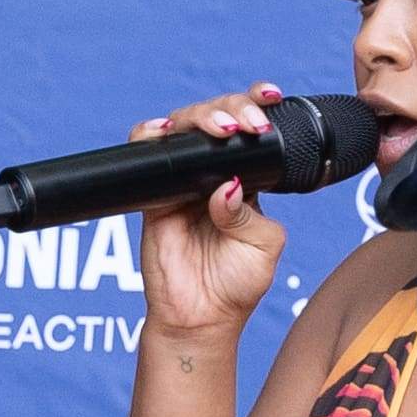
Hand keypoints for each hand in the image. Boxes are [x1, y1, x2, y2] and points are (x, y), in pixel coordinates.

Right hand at [130, 88, 291, 338]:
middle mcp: (213, 173)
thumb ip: (248, 214)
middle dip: (232, 108)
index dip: (258, 107)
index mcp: (246, 180)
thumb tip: (227, 185)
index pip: (251, 132)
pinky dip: (149, 136)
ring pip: (183, 127)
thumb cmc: (235, 284)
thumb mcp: (262, 246)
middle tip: (246, 124)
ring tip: (220, 128)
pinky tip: (163, 131)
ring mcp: (182, 180)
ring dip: (201, 117)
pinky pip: (146, 154)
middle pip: (217, 119)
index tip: (271, 98)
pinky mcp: (153, 194)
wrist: (200, 317)